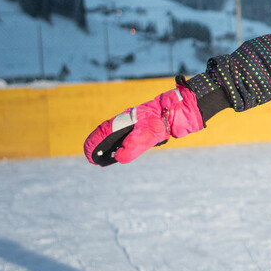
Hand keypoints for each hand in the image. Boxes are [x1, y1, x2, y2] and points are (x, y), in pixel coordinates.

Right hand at [84, 81, 203, 165]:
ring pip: (118, 135)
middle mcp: (128, 121)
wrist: (181, 110)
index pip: (104, 131)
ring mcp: (136, 123)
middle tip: (94, 160)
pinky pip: (128, 137)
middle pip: (108, 133)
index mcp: (125, 119)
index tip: (89, 156)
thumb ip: (134, 145)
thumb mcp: (149, 133)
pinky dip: (121, 145)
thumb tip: (119, 157)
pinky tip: (122, 152)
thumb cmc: (164, 119)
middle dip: (99, 146)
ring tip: (104, 159)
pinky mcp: (144, 127)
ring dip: (110, 146)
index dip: (94, 143)